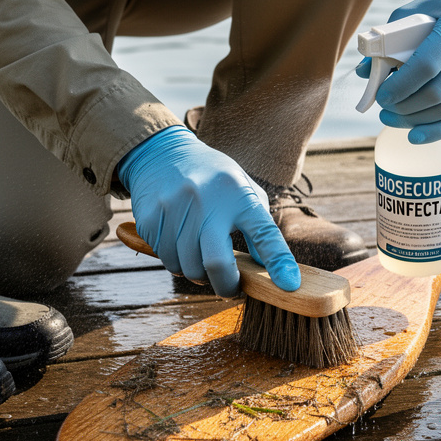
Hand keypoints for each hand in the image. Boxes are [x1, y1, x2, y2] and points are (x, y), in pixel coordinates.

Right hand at [117, 126, 299, 296]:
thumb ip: (259, 228)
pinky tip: (181, 242)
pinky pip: (167, 260)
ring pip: (188, 268)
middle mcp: (207, 202)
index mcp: (239, 195)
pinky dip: (177, 261)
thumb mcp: (243, 191)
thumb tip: (269, 271)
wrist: (163, 154)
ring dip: (198, 272)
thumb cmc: (213, 180)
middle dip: (227, 285)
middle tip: (230, 286)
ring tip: (201, 254)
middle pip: (217, 264)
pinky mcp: (152, 220)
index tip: (288, 285)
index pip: (264, 234)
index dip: (278, 263)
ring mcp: (176, 210)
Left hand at [356, 0, 440, 143]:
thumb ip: (388, 41)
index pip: (428, 64)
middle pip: (440, 91)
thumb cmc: (439, 9)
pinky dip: (439, 128)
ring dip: (419, 121)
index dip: (402, 87)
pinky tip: (417, 133)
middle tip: (384, 112)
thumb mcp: (411, 14)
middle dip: (406, 108)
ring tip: (394, 120)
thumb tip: (365, 74)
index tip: (381, 97)